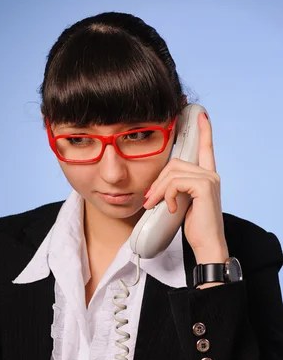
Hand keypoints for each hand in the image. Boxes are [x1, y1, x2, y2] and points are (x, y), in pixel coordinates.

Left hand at [143, 112, 228, 263]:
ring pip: (172, 172)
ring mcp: (209, 178)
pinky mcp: (204, 186)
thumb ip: (175, 189)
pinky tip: (172, 208)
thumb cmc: (194, 227)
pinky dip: (168, 195)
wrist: (207, 245)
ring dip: (158, 190)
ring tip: (153, 205)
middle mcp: (210, 173)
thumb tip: (156, 186)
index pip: (205, 148)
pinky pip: (176, 182)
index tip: (201, 115)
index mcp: (206, 176)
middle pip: (174, 163)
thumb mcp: (181, 203)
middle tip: (149, 200)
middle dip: (157, 181)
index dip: (203, 130)